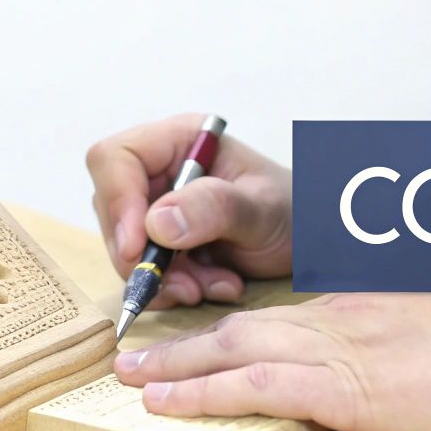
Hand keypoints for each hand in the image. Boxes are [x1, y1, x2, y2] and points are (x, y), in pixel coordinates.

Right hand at [87, 113, 291, 307]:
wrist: (316, 244)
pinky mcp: (162, 243)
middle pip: (113, 210)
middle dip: (146, 256)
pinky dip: (173, 289)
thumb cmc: (297, 212)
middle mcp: (161, 171)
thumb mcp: (262, 209)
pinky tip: (213, 286)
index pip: (115, 159)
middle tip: (187, 285)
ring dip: (165, 279)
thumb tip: (154, 223)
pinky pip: (143, 271)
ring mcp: (158, 208)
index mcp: (180, 142)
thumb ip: (213, 208)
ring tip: (213, 286)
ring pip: (125, 248)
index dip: (117, 203)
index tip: (137, 248)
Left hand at [112, 292, 430, 430]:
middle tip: (136, 355)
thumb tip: (387, 366)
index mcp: (361, 306)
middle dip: (185, 344)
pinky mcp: (341, 387)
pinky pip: (255, 387)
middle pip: (243, 327)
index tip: (202, 344)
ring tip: (132, 379)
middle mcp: (338, 317)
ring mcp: (337, 348)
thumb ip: (401, 346)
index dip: (233, 333)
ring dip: (177, 366)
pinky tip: (168, 405)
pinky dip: (203, 393)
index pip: (281, 318)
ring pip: (235, 351)